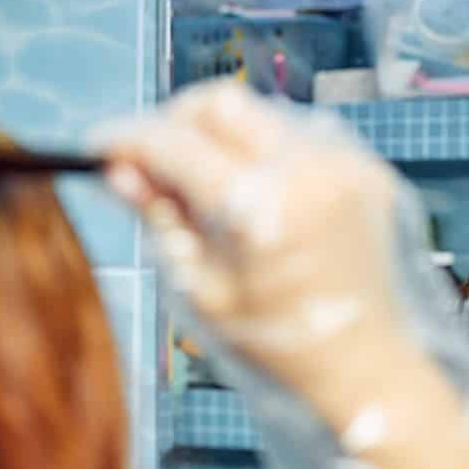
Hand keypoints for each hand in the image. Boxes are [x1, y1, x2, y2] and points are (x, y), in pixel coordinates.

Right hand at [100, 80, 406, 393]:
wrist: (368, 367)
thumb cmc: (280, 343)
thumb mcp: (204, 291)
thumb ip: (161, 222)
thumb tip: (118, 171)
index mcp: (261, 208)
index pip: (175, 143)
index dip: (127, 139)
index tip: (101, 146)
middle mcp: (308, 170)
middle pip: (219, 102)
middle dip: (176, 122)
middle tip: (154, 163)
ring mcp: (345, 164)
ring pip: (261, 113)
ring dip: (223, 136)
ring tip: (210, 191)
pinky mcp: (368, 170)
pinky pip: (302, 135)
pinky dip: (268, 151)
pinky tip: (260, 196)